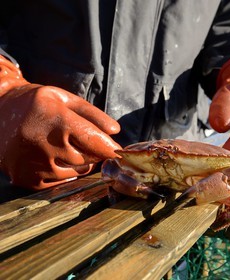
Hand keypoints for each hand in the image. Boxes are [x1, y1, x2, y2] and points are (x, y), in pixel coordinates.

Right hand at [0, 55, 121, 189]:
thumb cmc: (37, 104)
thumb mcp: (65, 99)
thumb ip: (93, 115)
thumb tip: (115, 132)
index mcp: (56, 120)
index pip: (95, 141)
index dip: (110, 148)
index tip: (120, 151)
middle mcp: (45, 144)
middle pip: (88, 158)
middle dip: (93, 152)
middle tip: (87, 142)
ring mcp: (34, 164)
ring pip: (76, 171)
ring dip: (80, 162)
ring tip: (67, 146)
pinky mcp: (26, 179)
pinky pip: (59, 181)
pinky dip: (65, 172)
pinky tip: (55, 157)